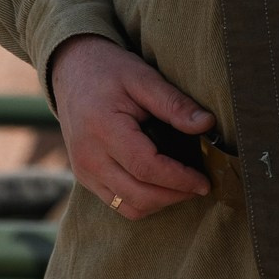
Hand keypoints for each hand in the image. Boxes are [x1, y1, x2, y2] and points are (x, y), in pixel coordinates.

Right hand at [49, 34, 213, 218]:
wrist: (72, 71)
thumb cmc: (110, 70)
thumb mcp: (144, 77)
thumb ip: (174, 103)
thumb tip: (207, 124)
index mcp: (103, 129)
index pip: (146, 167)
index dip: (179, 179)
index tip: (204, 181)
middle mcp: (89, 157)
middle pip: (138, 194)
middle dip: (174, 196)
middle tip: (201, 186)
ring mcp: (84, 171)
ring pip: (128, 207)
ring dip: (160, 203)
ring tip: (184, 187)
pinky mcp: (84, 177)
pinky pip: (116, 203)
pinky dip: (143, 202)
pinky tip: (162, 187)